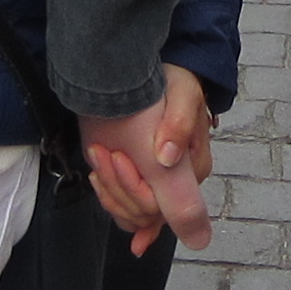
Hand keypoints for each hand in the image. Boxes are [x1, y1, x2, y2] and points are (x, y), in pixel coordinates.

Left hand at [80, 65, 213, 254]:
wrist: (155, 75)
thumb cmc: (174, 83)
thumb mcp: (183, 96)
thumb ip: (179, 126)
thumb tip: (167, 160)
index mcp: (192, 169)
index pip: (162, 205)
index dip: (133, 187)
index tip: (117, 156)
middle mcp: (177, 183)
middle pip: (144, 213)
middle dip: (116, 186)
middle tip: (103, 151)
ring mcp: (157, 185)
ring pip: (131, 215)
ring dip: (108, 189)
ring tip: (99, 153)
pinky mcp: (140, 180)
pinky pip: (123, 209)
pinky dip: (107, 196)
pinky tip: (98, 174)